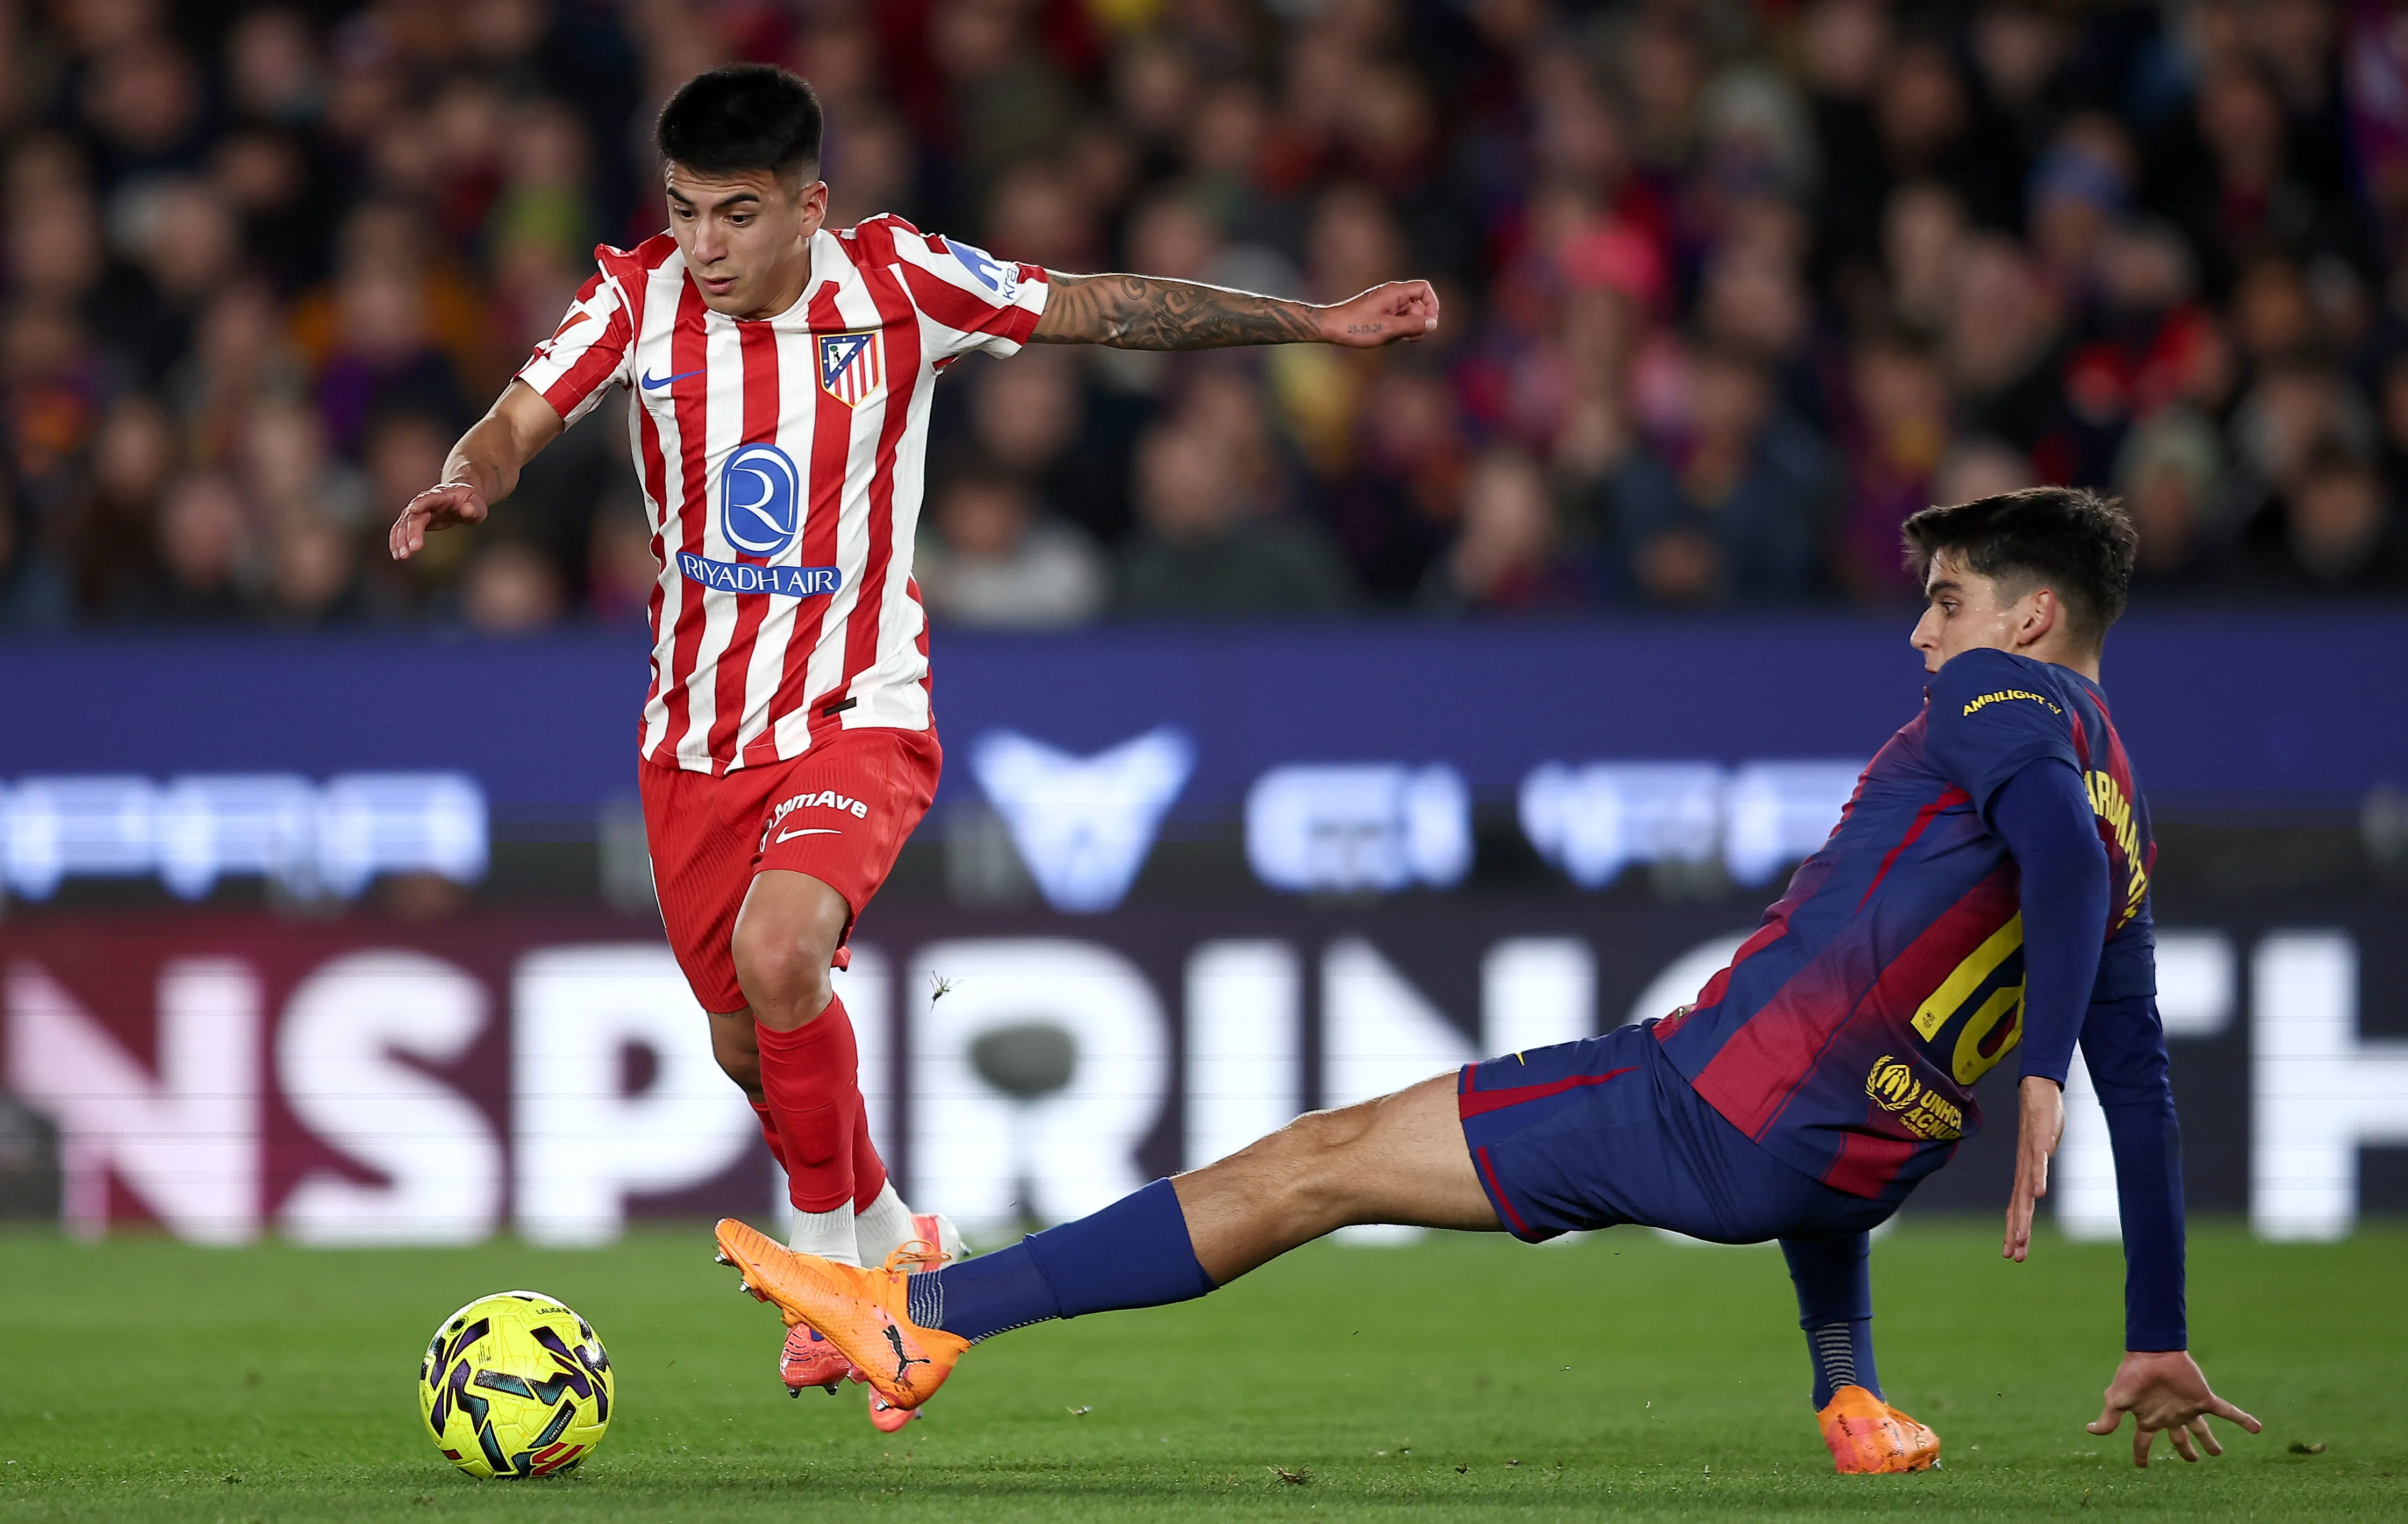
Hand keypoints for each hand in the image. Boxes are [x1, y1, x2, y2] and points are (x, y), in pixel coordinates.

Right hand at [389, 480, 487, 560]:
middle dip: (411, 532)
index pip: (429, 497)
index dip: (421, 502)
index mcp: (442, 495)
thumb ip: (473, 507)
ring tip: (401, 556)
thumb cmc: (471, 502)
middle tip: (412, 550)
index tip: (413, 510)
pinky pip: (402, 530)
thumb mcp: (477, 504)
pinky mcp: (415, 520)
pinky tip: (396, 554)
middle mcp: (425, 501)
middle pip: (414, 515)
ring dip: (400, 540)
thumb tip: (467, 509)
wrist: (461, 497)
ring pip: (404, 523)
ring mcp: (418, 510)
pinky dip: (397, 541)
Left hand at [1315, 281, 1439, 346]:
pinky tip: (1382, 338)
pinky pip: (1397, 322)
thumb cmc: (1356, 327)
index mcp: (1395, 292)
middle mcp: (1392, 295)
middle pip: (1419, 306)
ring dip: (1405, 330)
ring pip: (1408, 317)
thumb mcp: (1389, 328)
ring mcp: (1386, 305)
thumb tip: (1433, 323)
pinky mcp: (1380, 314)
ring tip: (1389, 337)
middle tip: (1403, 335)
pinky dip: (1395, 332)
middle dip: (1416, 323)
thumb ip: (1413, 325)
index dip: (1432, 305)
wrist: (1331, 328)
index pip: (1424, 289)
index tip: (1428, 323)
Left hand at [2001, 1074, 2062, 1261]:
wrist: (2037, 1091)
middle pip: (2018, 1205)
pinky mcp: (2039, 1140)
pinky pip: (2039, 1163)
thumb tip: (2037, 1190)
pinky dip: (2039, 1179)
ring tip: (2021, 1235)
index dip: (2013, 1229)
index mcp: (2024, 1173)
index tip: (2011, 1252)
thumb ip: (2039, 1170)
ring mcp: (2030, 1155)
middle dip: (2015, 1231)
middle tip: (2012, 1255)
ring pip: (2026, 1189)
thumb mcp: (2040, 1152)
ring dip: (2023, 1213)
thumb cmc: (2039, 1122)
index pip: (2016, 1206)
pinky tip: (2039, 1194)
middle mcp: (2024, 1168)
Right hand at [2088, 1349, 2259, 1466]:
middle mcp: (2170, 1416)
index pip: (2144, 1442)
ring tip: (2218, 1453)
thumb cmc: (2133, 1374)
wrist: (2153, 1352)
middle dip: (2185, 1451)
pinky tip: (2257, 1429)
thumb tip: (2091, 1431)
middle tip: (2193, 1461)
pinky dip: (2242, 1420)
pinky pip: (2227, 1412)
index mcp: (2150, 1418)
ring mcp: (2187, 1408)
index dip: (2142, 1455)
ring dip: (2210, 1442)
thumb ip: (2109, 1418)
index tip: (2142, 1466)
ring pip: (2202, 1429)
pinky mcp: (2203, 1398)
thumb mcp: (2117, 1398)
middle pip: (2179, 1439)